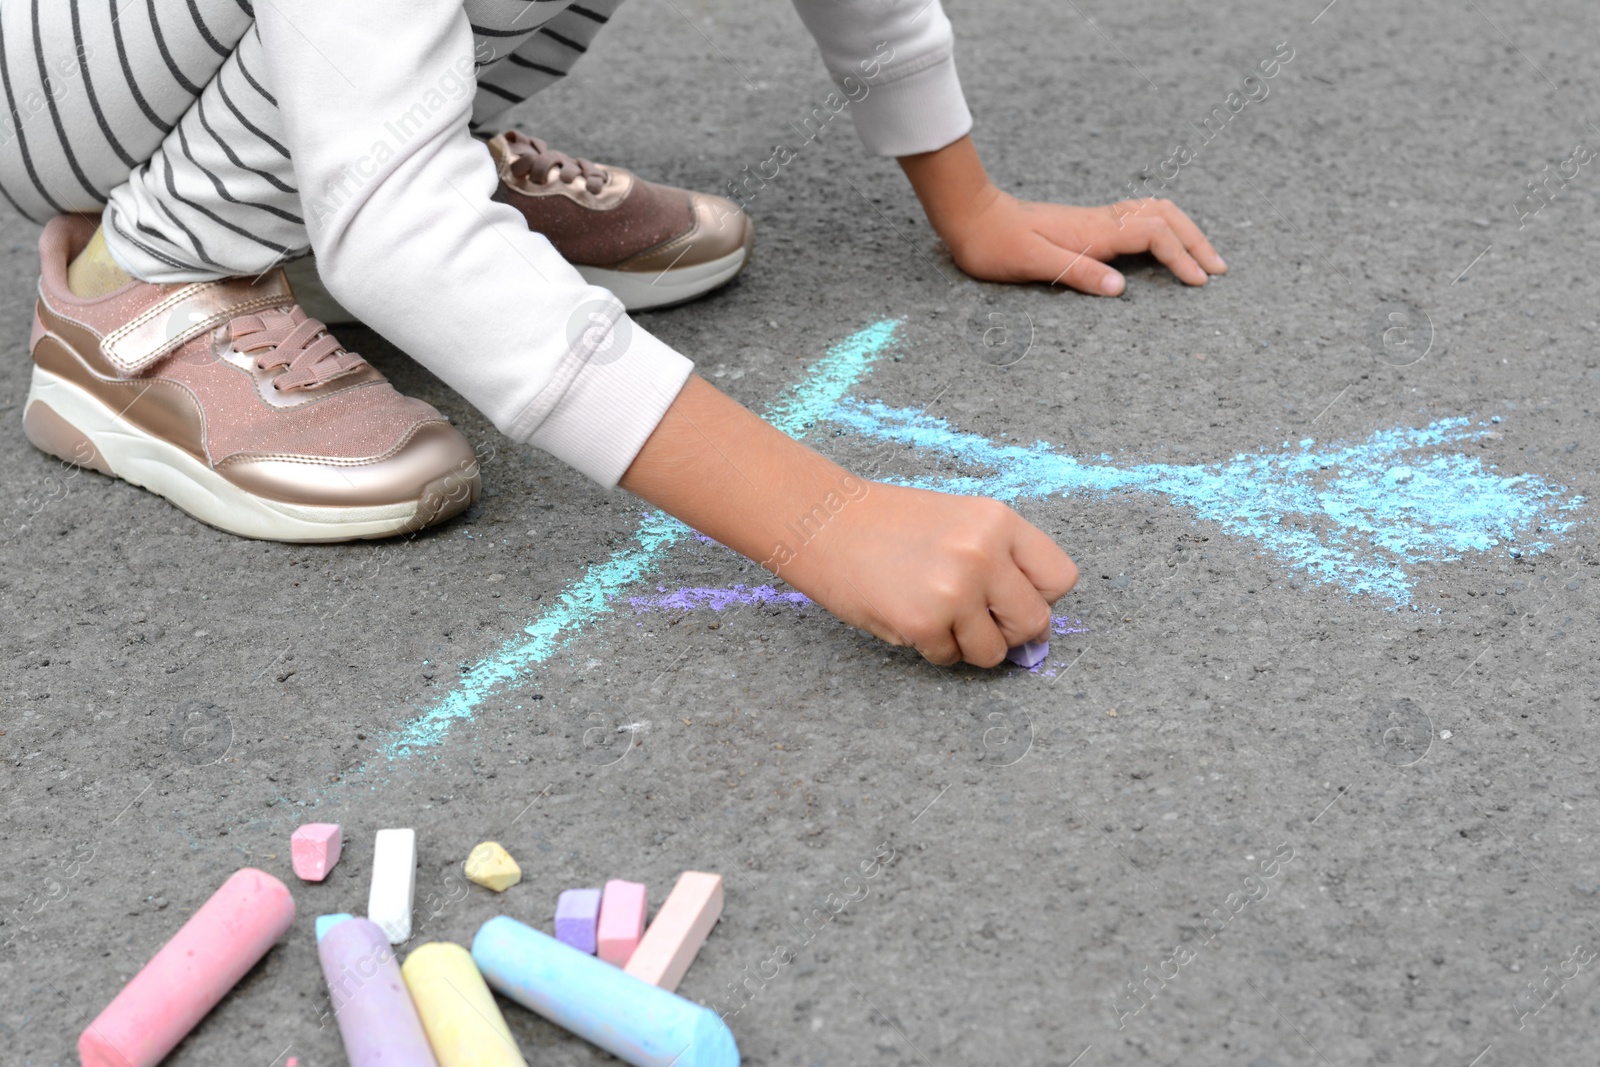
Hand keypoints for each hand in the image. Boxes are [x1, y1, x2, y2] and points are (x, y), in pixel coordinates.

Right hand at [781, 483, 1078, 666]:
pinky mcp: (922, 622)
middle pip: (1034, 622)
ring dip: (968, 646)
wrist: (822, 521)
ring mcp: (954, 590)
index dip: (1039, 596)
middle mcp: (983, 554)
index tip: (1013, 600)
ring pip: (993, 651)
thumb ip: (1000, 560)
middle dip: (1009, 631)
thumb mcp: (959, 520)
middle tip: (977, 621)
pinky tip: (908, 617)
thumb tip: (1034, 625)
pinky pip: (949, 658)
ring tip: (937, 617)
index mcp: (998, 522)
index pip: (1060, 578)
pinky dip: (932, 648)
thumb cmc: (889, 522)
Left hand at [898, 135, 1226, 295]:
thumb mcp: (1032, 264)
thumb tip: (1120, 288)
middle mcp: (1101, 221)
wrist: (972, 218)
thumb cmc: (995, 244)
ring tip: (1203, 258)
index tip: (1200, 282)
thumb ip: (1076, 273)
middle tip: (1220, 269)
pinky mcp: (1088, 224)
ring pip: (1155, 213)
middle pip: (1165, 217)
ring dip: (1184, 232)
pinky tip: (1166, 244)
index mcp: (1094, 231)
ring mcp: (1096, 219)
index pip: (1154, 234)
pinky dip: (1164, 228)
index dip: (1182, 256)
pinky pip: (1138, 218)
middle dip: (1197, 241)